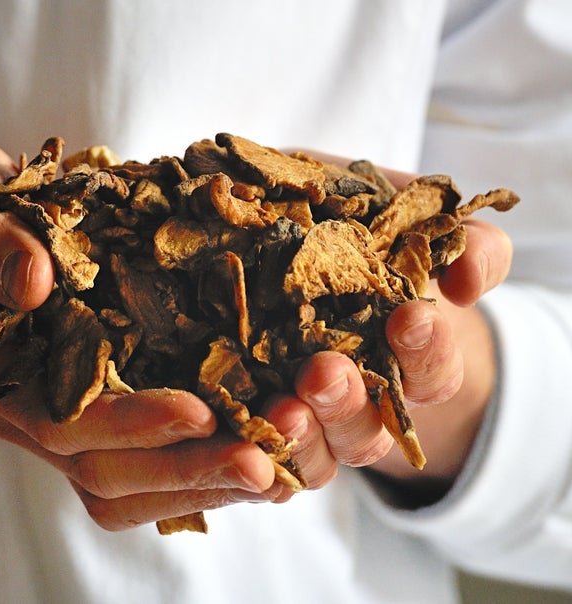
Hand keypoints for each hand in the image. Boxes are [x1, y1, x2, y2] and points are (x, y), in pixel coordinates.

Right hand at [0, 133, 281, 529]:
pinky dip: (198, 458)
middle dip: (183, 468)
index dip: (126, 421)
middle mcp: (20, 403)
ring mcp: (58, 406)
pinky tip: (256, 444)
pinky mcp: (93, 395)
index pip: (56, 417)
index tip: (199, 410)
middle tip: (265, 462)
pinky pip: (143, 453)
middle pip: (100, 467)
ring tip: (277, 465)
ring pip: (127, 477)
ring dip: (201, 477)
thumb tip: (31, 280)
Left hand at [262, 176, 512, 497]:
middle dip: (347, 404)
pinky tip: (234, 445)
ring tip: (281, 411)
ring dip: (300, 439)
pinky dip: (251, 464)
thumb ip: (464, 245)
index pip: (430, 374)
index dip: (426, 350)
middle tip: (324, 371)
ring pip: (315, 456)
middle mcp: (354, 402)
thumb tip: (468, 280)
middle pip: (365, 431)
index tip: (409, 317)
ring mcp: (304, 419)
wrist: (294, 256)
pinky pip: (256, 463)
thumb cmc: (362, 241)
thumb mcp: (409, 228)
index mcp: (403, 364)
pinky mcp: (254, 426)